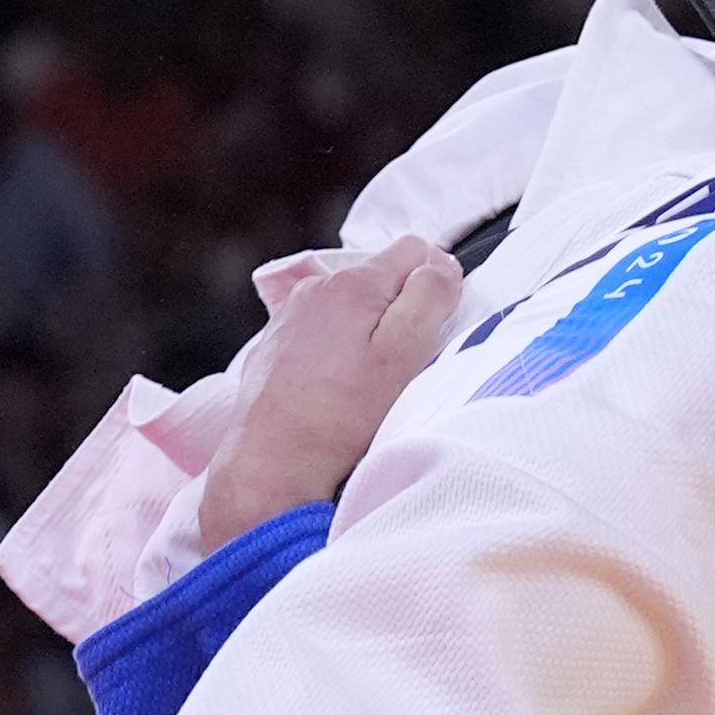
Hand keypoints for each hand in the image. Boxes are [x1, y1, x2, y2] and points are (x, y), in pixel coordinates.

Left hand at [198, 236, 464, 552]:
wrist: (271, 464)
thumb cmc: (340, 417)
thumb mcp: (404, 355)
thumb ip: (429, 299)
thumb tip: (441, 268)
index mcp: (352, 284)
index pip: (416, 250)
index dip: (440, 281)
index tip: (443, 323)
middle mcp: (315, 290)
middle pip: (381, 277)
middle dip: (403, 309)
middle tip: (408, 363)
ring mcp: (289, 318)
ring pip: (349, 306)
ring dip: (369, 331)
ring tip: (371, 382)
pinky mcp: (274, 348)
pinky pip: (321, 333)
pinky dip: (338, 352)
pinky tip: (339, 390)